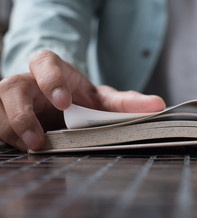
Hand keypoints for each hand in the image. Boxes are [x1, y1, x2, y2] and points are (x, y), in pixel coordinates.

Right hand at [0, 50, 164, 150]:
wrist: (63, 105)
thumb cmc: (82, 99)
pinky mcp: (5, 118)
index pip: (44, 62)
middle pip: (11, 87)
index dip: (50, 79)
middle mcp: (27, 82)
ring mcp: (11, 101)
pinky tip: (25, 153)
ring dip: (11, 130)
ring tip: (32, 149)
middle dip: (21, 113)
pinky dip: (8, 141)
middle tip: (38, 139)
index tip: (63, 102)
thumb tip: (158, 105)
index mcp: (52, 69)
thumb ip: (127, 101)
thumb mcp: (104, 99)